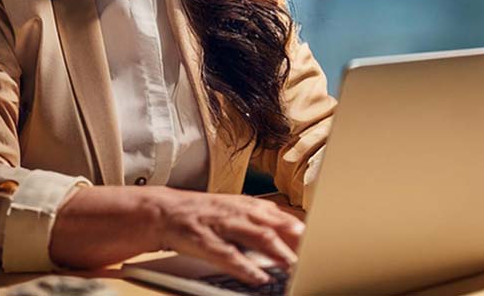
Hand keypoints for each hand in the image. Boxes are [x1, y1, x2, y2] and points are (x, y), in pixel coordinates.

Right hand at [145, 188, 303, 284]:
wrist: (162, 211)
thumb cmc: (203, 214)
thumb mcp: (234, 210)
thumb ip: (262, 220)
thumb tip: (295, 233)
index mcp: (246, 205)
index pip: (281, 217)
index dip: (302, 230)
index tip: (321, 242)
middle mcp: (236, 212)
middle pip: (273, 225)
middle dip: (296, 241)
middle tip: (314, 256)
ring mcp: (220, 224)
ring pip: (254, 236)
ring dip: (277, 251)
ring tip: (293, 266)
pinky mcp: (203, 239)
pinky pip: (226, 253)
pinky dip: (243, 266)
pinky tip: (257, 277)